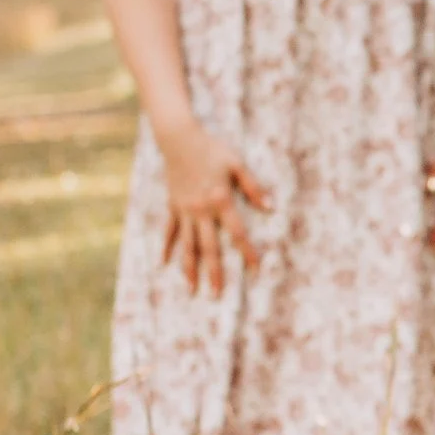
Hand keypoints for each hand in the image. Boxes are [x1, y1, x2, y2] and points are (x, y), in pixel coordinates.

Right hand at [157, 121, 267, 294]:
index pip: (238, 234)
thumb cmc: (212, 149)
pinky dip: (167, 247)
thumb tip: (270, 208)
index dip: (248, 253)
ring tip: (192, 289)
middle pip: (209, 248)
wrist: (178, 138)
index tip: (256, 271)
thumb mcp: (237, 164)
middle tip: (217, 295)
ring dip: (189, 268)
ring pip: (187, 245)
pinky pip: (169, 231)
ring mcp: (184, 210)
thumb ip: (254, 187)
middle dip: (214, 273)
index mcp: (221, 200)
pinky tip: (164, 264)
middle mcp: (201, 210)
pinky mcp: (172, 206)